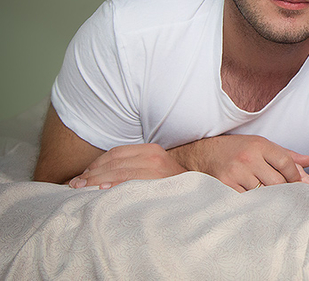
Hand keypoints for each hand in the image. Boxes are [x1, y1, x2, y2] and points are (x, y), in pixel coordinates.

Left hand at [68, 143, 186, 188]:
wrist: (197, 195)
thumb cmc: (170, 185)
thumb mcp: (154, 170)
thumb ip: (134, 167)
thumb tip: (101, 176)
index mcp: (151, 149)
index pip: (116, 153)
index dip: (96, 164)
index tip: (83, 176)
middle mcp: (154, 155)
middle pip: (114, 161)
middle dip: (91, 173)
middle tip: (74, 185)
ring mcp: (157, 168)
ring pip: (118, 171)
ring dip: (96, 180)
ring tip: (81, 189)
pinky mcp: (157, 181)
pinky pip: (129, 181)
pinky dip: (112, 185)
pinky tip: (101, 190)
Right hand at [169, 134, 308, 191]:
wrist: (202, 153)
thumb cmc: (236, 149)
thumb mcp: (260, 145)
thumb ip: (285, 154)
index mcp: (259, 145)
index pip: (286, 162)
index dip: (296, 176)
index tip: (299, 185)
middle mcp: (248, 158)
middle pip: (277, 181)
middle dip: (286, 191)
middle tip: (291, 199)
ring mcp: (236, 173)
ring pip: (263, 193)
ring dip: (271, 200)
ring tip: (275, 204)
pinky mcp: (225, 186)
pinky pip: (246, 200)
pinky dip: (254, 204)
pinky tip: (257, 205)